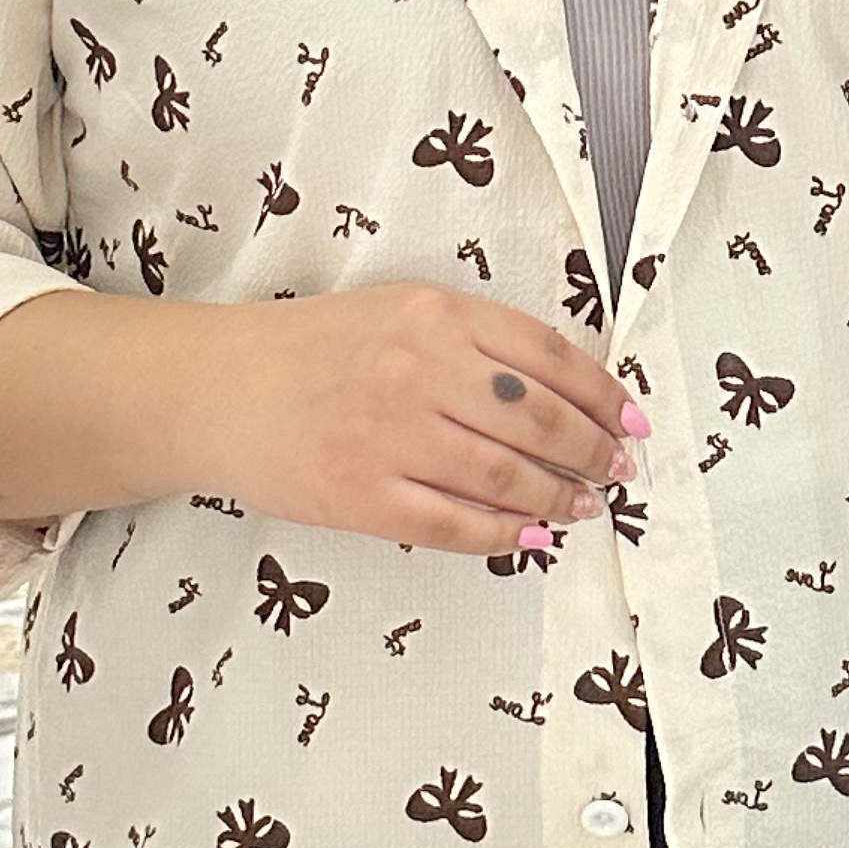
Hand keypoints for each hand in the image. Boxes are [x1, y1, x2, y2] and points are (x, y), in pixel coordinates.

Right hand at [186, 285, 646, 559]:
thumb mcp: (398, 312)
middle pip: (540, 422)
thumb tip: (564, 392)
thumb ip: (474, 341)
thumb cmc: (311, 350)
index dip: (604, 394)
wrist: (217, 389)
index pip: (549, 357)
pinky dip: (504, 536)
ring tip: (583, 507)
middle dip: (593, 453)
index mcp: (434, 315)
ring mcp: (390, 436)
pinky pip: (456, 526)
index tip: (631, 421)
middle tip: (617, 471)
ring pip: (507, 479)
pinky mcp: (362, 496)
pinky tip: (529, 536)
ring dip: (559, 500)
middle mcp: (418, 371)